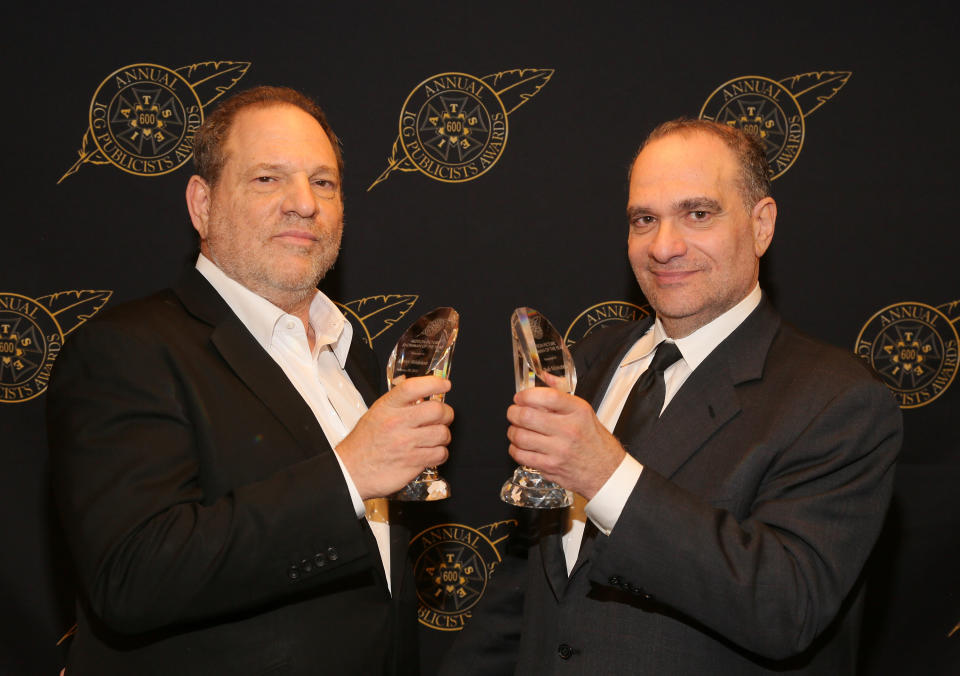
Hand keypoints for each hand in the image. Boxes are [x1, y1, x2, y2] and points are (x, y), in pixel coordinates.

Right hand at [336, 376, 453, 499]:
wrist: (350, 471)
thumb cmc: (364, 443)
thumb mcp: (377, 413)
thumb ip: (399, 404)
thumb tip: (424, 395)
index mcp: (387, 407)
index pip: (413, 387)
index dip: (434, 382)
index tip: (445, 384)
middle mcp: (397, 423)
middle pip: (437, 410)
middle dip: (446, 414)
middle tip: (443, 417)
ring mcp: (405, 444)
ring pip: (442, 433)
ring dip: (443, 436)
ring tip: (435, 438)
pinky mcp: (412, 462)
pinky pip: (439, 454)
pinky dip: (440, 454)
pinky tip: (432, 452)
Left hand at [506, 386, 623, 498]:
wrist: (605, 470)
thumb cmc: (592, 439)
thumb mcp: (583, 411)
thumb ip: (561, 393)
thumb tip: (545, 376)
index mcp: (578, 411)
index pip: (546, 397)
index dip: (526, 395)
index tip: (520, 397)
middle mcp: (569, 430)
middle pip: (527, 416)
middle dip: (513, 412)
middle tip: (514, 412)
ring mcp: (559, 450)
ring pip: (520, 436)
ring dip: (512, 431)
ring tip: (517, 429)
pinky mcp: (550, 466)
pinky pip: (521, 455)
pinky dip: (515, 449)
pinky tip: (521, 445)